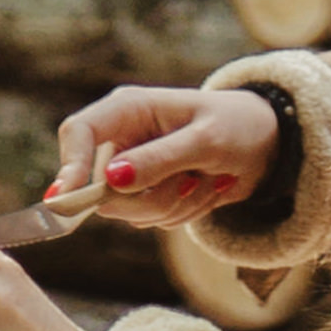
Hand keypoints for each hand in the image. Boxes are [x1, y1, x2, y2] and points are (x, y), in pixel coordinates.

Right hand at [52, 82, 279, 226]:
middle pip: (102, 188)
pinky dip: (182, 214)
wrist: (265, 144)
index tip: (65, 199)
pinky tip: (204, 189)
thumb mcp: (205, 141)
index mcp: (127, 110)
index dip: (69, 166)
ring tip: (205, 180)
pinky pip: (149, 220)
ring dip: (173, 206)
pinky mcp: (147, 193)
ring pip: (128, 211)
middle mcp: (123, 139)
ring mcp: (133, 169)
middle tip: (190, 183)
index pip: (78, 133)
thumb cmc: (236, 127)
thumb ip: (159, 159)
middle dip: (149, 198)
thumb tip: (112, 179)